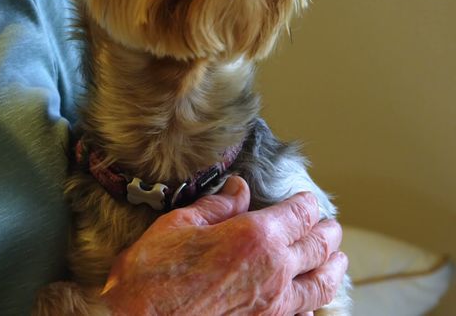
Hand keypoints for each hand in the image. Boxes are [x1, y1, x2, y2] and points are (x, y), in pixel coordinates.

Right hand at [100, 176, 346, 314]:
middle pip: (318, 247)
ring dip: (333, 268)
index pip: (297, 214)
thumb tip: (237, 189)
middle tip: (330, 226)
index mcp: (254, 236)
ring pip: (320, 285)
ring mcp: (273, 304)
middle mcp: (273, 270)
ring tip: (338, 260)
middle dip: (327, 233)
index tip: (307, 199)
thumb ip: (216, 206)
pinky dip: (312, 306)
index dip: (306, 203)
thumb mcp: (179, 225)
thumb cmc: (152, 271)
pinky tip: (311, 303)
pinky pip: (301, 315)